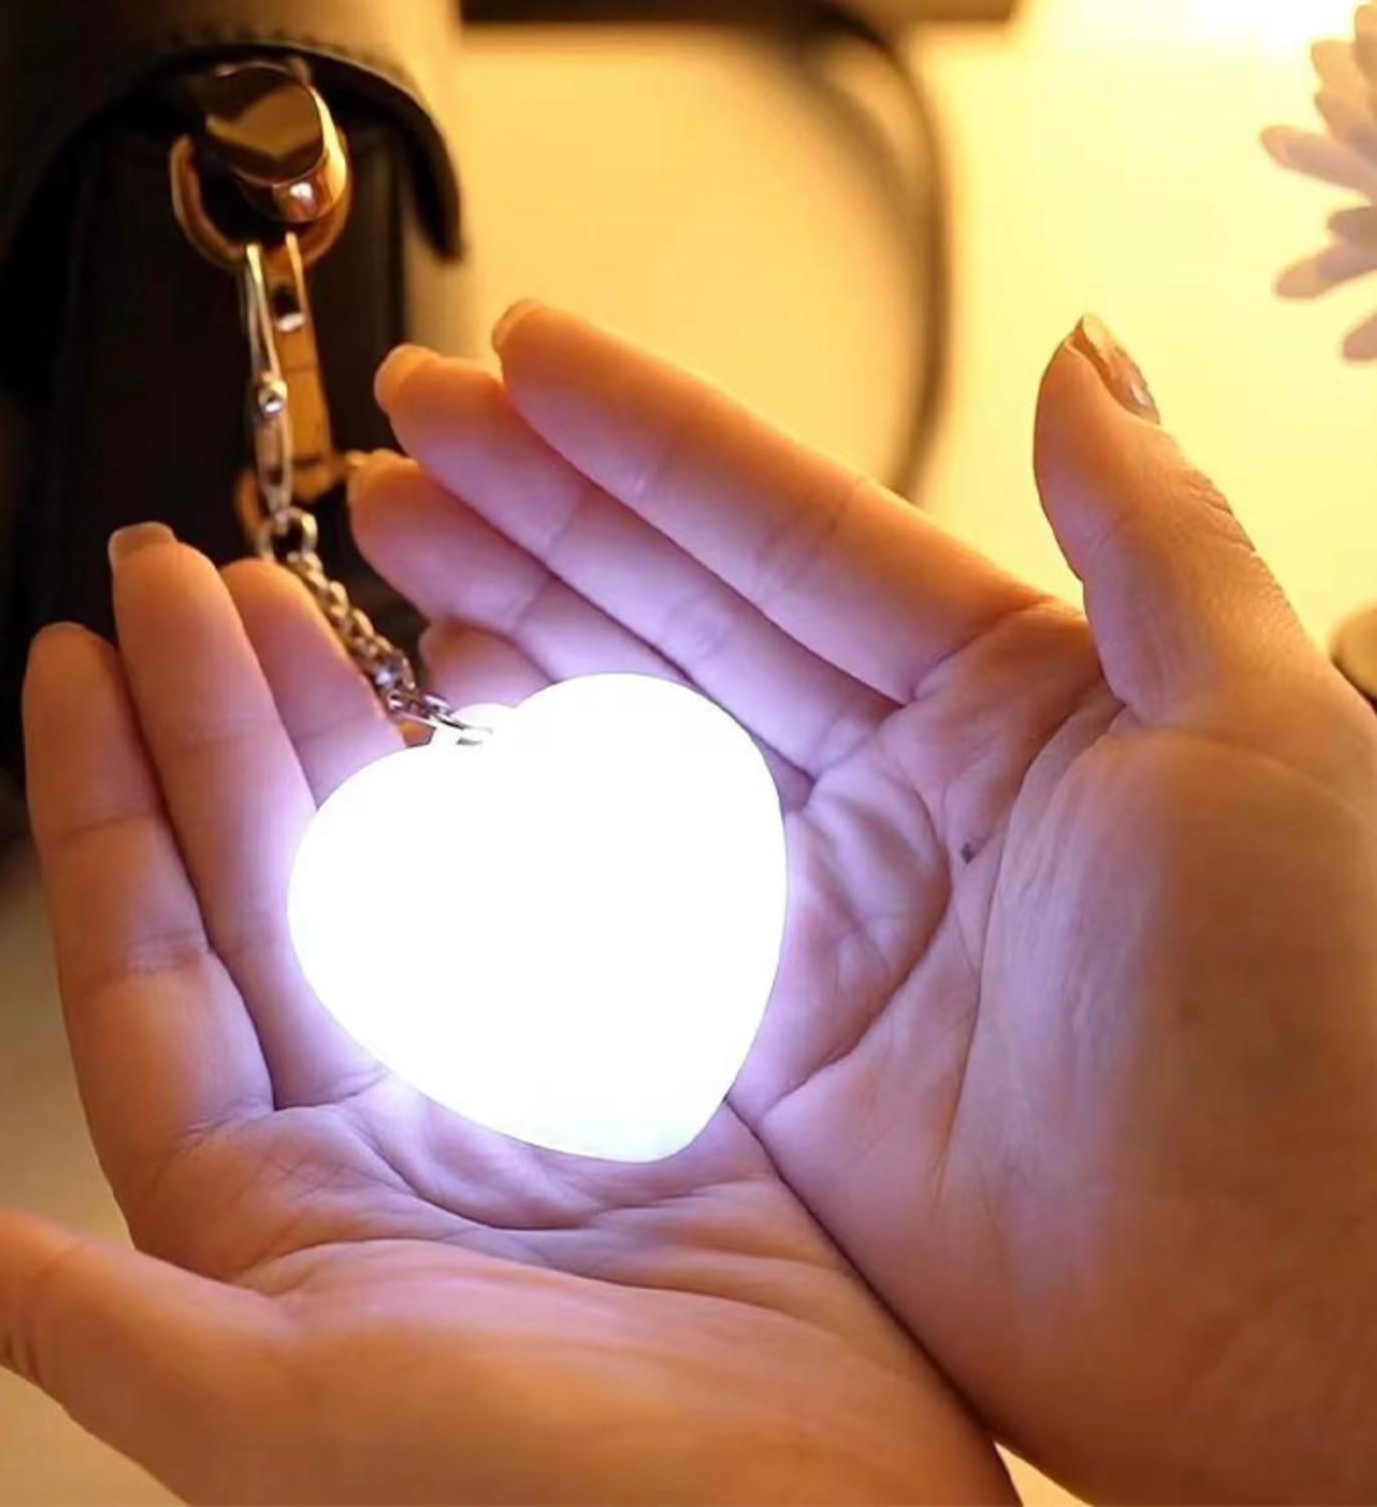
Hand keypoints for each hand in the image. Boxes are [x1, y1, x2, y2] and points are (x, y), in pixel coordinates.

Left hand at [0, 530, 1009, 1504]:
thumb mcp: (282, 1420)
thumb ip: (83, 1322)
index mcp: (260, 1202)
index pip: (147, 958)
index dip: (103, 800)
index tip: (78, 659)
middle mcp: (367, 1124)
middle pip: (265, 873)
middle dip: (215, 718)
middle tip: (181, 573)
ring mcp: (497, 1082)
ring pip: (395, 865)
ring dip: (347, 731)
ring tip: (303, 600)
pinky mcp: (624, 1061)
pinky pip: (540, 894)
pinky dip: (507, 794)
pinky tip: (480, 705)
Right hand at [353, 305, 1376, 1502]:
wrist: (1292, 1326)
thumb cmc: (1326, 1031)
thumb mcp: (1271, 735)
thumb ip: (1154, 539)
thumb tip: (1082, 354)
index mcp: (1006, 689)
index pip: (785, 529)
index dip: (646, 440)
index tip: (523, 358)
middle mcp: (893, 780)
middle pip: (674, 610)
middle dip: (534, 510)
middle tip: (411, 426)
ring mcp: (811, 905)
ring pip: (623, 729)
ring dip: (506, 626)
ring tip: (397, 535)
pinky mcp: (756, 1034)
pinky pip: (608, 893)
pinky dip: (520, 805)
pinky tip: (442, 718)